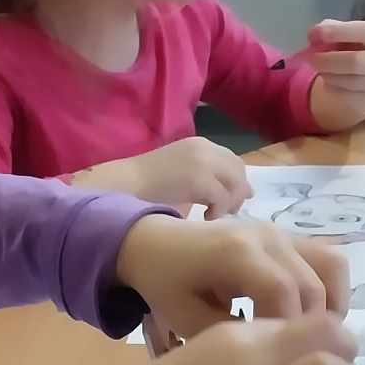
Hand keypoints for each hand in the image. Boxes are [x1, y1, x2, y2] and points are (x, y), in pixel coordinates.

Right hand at [76, 137, 251, 218]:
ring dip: (229, 203)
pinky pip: (222, 197)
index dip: (239, 180)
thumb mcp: (178, 175)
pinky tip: (206, 218)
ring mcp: (203, 162)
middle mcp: (205, 148)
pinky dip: (218, 211)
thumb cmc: (146, 186)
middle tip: (231, 212)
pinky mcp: (199, 178)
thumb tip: (221, 199)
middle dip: (239, 192)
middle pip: (238, 169)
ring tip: (216, 216)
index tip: (238, 198)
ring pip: (235, 183)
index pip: (232, 160)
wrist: (126, 183)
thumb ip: (200, 180)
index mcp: (199, 145)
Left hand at [114, 211, 350, 339]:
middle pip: (312, 283)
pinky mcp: (290, 237)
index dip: (288, 328)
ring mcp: (282, 232)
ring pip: (333, 265)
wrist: (159, 244)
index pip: (281, 290)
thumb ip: (227, 334)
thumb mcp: (185, 318)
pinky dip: (332, 289)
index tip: (280, 360)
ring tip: (315, 340)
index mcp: (235, 252)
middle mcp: (267, 236)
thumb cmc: (167, 284)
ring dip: (333, 306)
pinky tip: (316, 321)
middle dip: (312, 328)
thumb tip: (271, 352)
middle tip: (300, 361)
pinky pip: (328, 258)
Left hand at [304, 18, 364, 130]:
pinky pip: (343, 95)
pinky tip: (329, 79)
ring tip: (320, 66)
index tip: (317, 32)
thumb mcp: (351, 36)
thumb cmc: (360, 51)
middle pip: (355, 62)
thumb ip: (333, 29)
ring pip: (346, 80)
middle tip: (310, 57)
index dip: (340, 32)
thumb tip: (313, 33)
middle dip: (329, 59)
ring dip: (327, 73)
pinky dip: (330, 85)